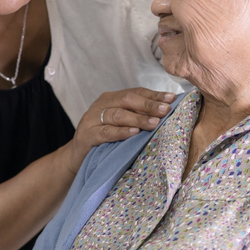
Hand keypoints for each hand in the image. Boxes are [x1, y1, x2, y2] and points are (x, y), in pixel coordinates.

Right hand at [60, 88, 176, 173]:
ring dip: (138, 118)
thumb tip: (166, 112)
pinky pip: (106, 132)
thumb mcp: (121, 124)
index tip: (172, 98)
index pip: (135, 92)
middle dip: (148, 105)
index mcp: (111, 99)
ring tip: (154, 122)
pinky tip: (134, 132)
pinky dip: (121, 132)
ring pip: (118, 115)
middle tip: (166, 110)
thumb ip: (137, 116)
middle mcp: (101, 105)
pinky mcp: (87, 135)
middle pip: (127, 100)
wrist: (77, 156)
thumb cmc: (104, 139)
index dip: (154, 95)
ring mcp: (92, 119)